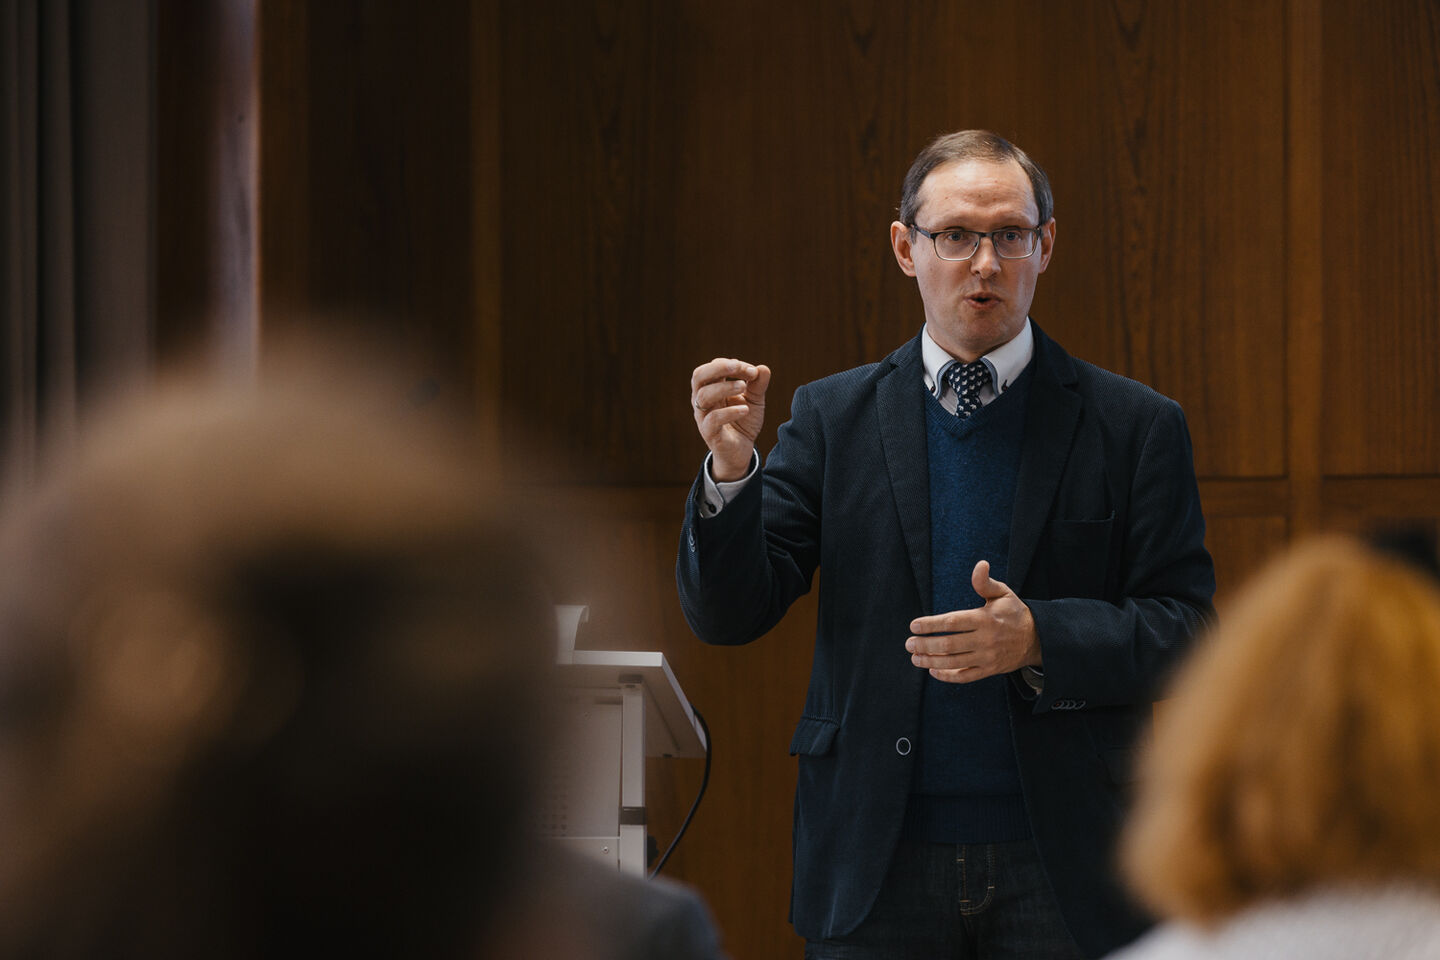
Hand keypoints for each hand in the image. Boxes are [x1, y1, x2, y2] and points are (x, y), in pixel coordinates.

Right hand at [690, 358, 770, 480]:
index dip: (733, 365)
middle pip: (698, 376)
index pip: (714, 368)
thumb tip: (763, 368)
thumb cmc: (743, 421)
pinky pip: (712, 420)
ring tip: (743, 387)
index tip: (753, 372)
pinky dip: (729, 412)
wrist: (741, 450)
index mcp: (711, 387)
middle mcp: (702, 400)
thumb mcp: (754, 400)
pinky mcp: (709, 433)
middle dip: (718, 368)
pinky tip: (745, 410)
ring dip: (724, 387)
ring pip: (704, 396)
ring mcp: (703, 416)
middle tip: (736, 366)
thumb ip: (758, 385)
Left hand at [906, 560, 1039, 682]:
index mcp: (985, 619)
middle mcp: (986, 639)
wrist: (1037, 639)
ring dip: (931, 661)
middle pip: (949, 645)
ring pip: (954, 662)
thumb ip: (985, 582)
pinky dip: (948, 676)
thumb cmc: (1014, 613)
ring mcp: (988, 657)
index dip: (931, 624)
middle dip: (925, 645)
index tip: (914, 625)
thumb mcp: (1003, 593)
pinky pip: (965, 676)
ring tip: (915, 657)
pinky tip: (933, 670)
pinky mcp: (990, 670)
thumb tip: (980, 564)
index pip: (953, 622)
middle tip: (909, 644)